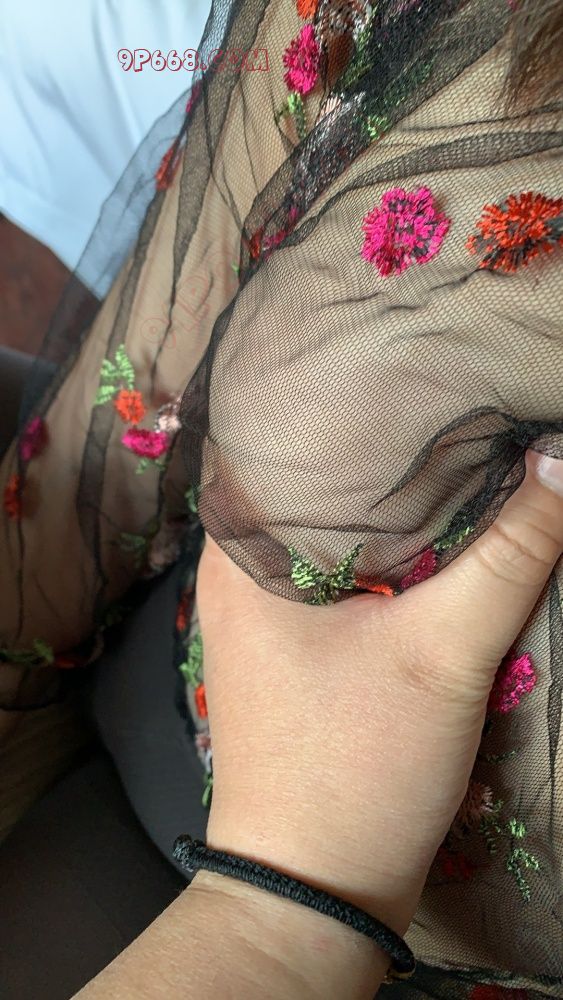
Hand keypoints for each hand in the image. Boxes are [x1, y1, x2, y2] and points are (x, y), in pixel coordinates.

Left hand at [196, 450, 562, 934]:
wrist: (317, 889)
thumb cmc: (357, 766)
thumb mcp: (446, 651)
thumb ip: (511, 553)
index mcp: (241, 551)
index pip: (290, 438)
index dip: (358, 403)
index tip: (422, 375)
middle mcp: (238, 573)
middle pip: (318, 487)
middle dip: (389, 458)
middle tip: (457, 414)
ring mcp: (264, 615)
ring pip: (336, 535)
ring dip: (396, 515)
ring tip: (460, 465)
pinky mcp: (295, 650)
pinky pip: (344, 579)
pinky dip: (390, 562)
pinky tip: (440, 548)